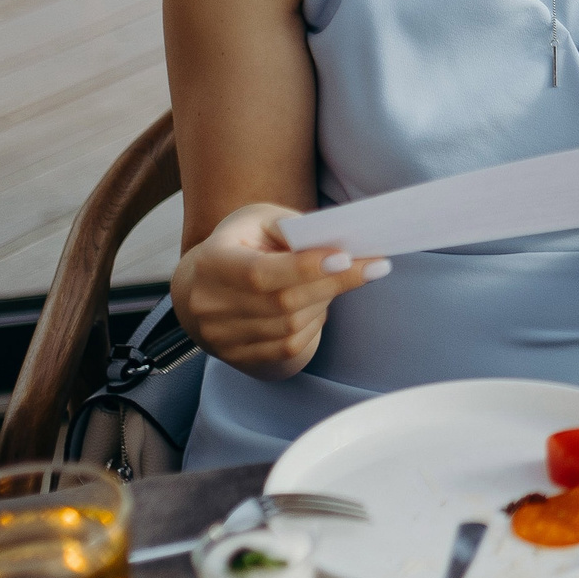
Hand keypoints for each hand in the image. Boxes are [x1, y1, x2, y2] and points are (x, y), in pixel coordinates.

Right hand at [171, 202, 392, 380]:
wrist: (202, 284)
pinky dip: (313, 325)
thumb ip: (291, 228)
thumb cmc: (243, 243)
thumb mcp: (260, 221)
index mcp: (212, 264)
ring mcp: (220, 336)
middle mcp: (209, 305)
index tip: (347, 257)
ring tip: (342, 279)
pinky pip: (288, 348)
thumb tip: (334, 241)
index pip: (260, 273)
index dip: (305, 268)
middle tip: (376, 266)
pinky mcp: (237, 356)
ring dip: (325, 302)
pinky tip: (319, 305)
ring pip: (290, 328)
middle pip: (282, 303)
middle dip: (333, 283)